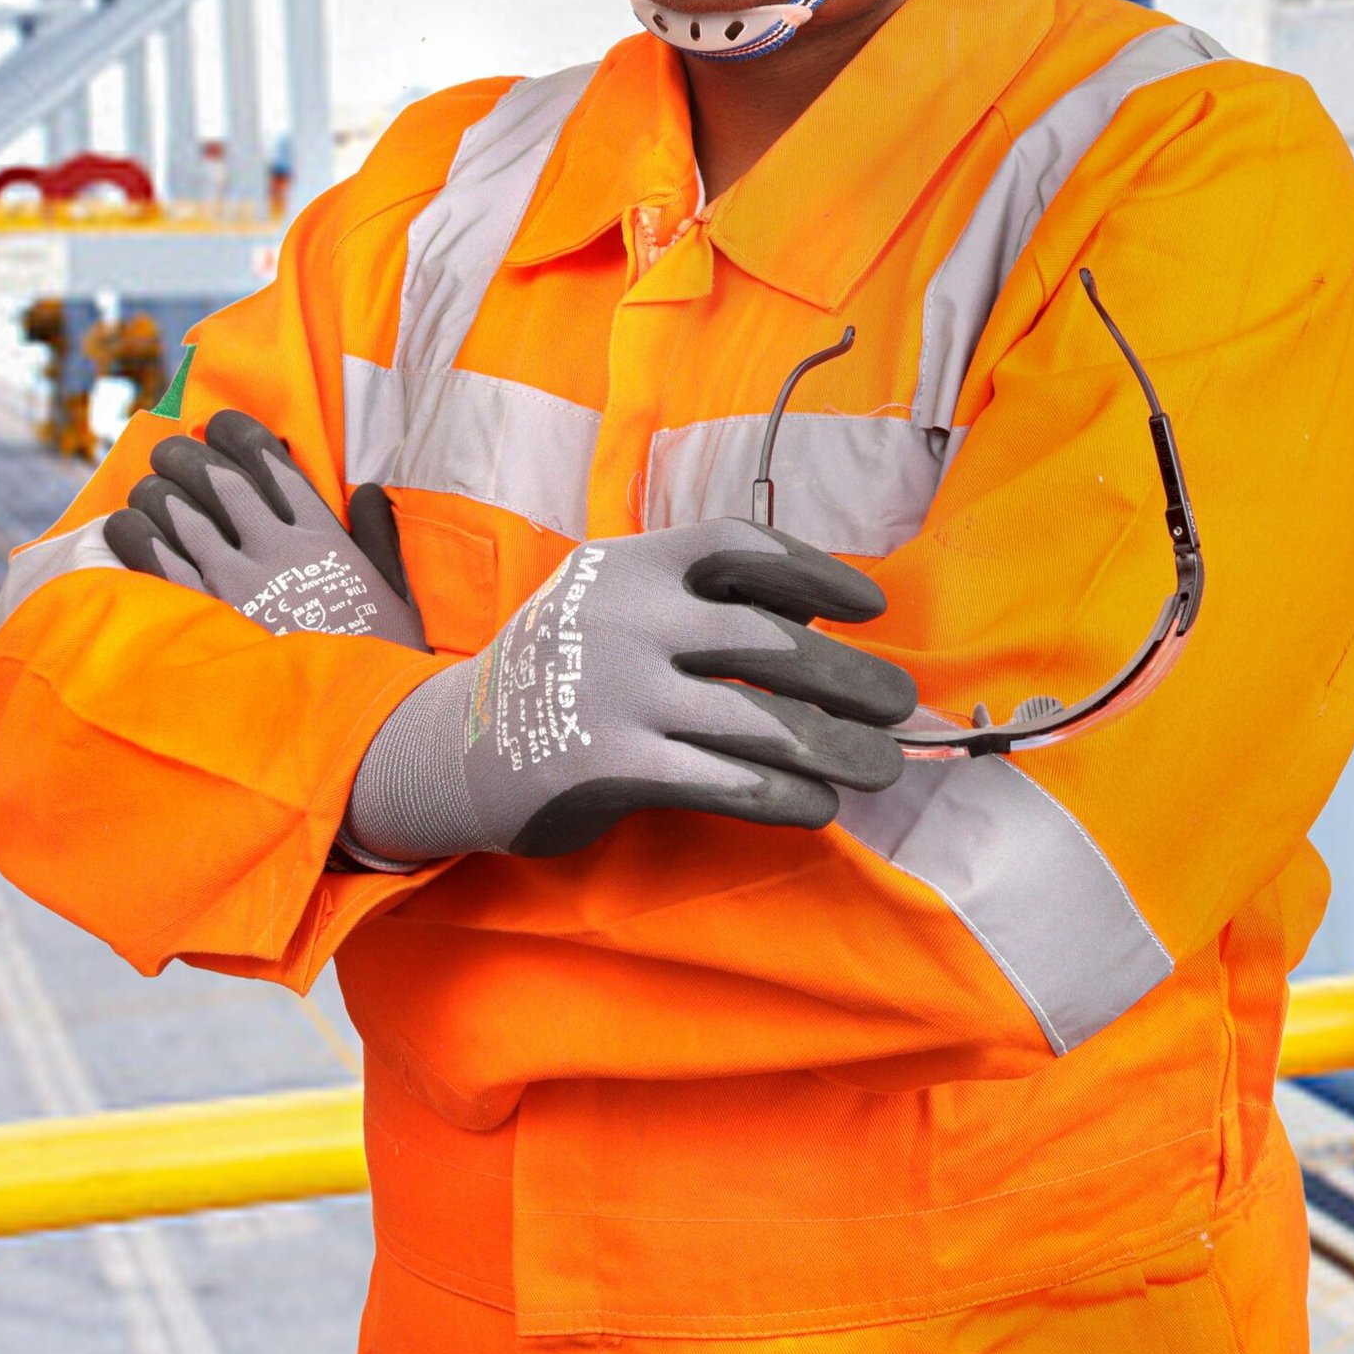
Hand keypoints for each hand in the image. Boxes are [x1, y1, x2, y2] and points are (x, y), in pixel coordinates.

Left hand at [103, 411, 427, 651]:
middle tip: (170, 451)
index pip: (271, 463)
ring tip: (147, 488)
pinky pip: (153, 563)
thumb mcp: (398, 595)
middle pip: (216, 479)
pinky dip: (133, 536)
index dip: (238, 433)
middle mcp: (274, 549)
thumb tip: (370, 489)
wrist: (359, 728)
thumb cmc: (384, 663)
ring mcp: (235, 584)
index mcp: (322, 536)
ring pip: (178, 514)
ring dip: (156, 491)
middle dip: (186, 455)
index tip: (219, 423)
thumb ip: (380, 537)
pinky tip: (123, 527)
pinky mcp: (203, 622)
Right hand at [343, 518, 917, 863]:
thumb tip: (816, 613)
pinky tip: (820, 805)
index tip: (870, 604)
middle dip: (847, 675)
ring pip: (757, 721)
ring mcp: (617, 691)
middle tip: (898, 702)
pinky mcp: (610, 764)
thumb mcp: (613, 600)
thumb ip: (695, 596)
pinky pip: (722, 780)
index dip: (814, 571)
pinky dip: (782, 795)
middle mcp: (628, 618)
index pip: (740, 548)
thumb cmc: (566, 667)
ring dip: (835, 747)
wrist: (455, 743)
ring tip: (883, 766)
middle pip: (767, 642)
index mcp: (633, 563)